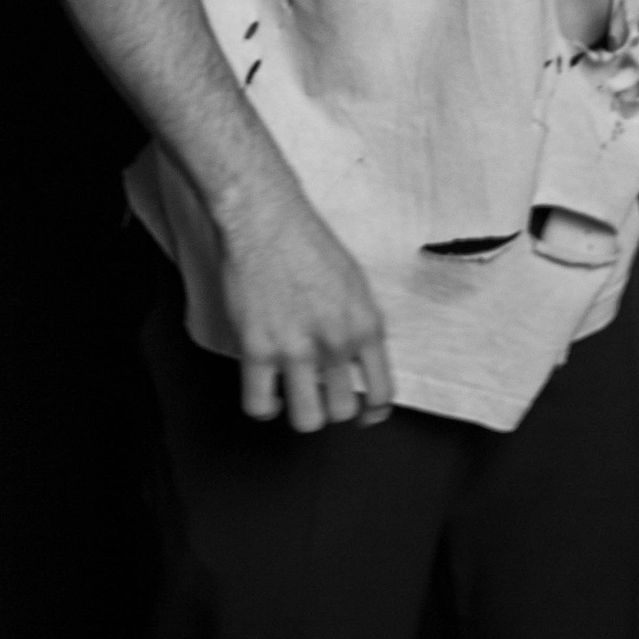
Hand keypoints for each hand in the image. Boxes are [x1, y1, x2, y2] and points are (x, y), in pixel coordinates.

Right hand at [219, 188, 394, 432]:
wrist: (265, 219)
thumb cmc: (306, 240)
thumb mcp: (354, 282)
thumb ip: (361, 325)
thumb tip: (362, 361)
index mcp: (365, 325)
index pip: (382, 393)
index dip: (374, 412)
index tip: (365, 414)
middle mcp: (334, 342)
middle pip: (343, 411)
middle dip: (332, 406)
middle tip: (322, 392)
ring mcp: (295, 349)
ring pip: (307, 420)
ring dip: (302, 412)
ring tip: (295, 394)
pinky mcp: (257, 349)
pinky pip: (260, 406)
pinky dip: (265, 406)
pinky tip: (267, 391)